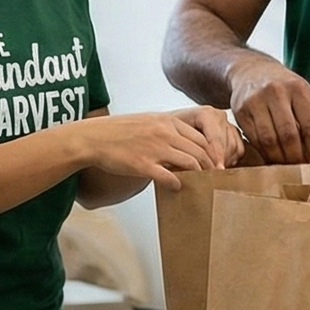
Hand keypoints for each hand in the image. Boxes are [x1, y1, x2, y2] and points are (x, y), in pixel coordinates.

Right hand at [65, 113, 221, 190]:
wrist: (93, 138)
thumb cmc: (118, 132)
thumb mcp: (146, 122)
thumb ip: (167, 130)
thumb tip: (184, 144)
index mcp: (166, 121)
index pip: (201, 137)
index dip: (212, 153)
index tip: (216, 164)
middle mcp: (164, 132)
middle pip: (200, 151)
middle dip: (212, 166)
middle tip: (217, 178)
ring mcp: (154, 148)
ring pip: (190, 163)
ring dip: (199, 175)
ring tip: (202, 184)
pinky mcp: (143, 164)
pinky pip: (169, 177)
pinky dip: (177, 184)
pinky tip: (178, 187)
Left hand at [170, 106, 245, 167]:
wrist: (167, 128)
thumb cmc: (167, 133)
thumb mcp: (172, 139)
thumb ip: (183, 150)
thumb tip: (193, 166)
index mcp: (205, 114)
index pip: (215, 138)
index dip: (215, 156)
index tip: (213, 171)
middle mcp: (218, 115)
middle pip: (226, 143)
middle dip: (220, 161)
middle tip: (214, 176)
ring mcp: (226, 123)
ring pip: (234, 147)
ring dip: (225, 161)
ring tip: (213, 172)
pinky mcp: (231, 132)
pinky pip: (238, 148)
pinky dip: (231, 159)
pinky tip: (218, 166)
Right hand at [228, 58, 309, 163]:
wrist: (249, 70)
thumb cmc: (281, 87)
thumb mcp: (300, 93)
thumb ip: (308, 118)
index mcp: (297, 88)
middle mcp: (276, 92)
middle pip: (289, 135)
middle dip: (296, 157)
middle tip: (300, 168)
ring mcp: (255, 100)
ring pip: (269, 140)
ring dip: (279, 158)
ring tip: (286, 166)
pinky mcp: (240, 110)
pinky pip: (254, 139)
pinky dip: (264, 152)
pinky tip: (271, 157)